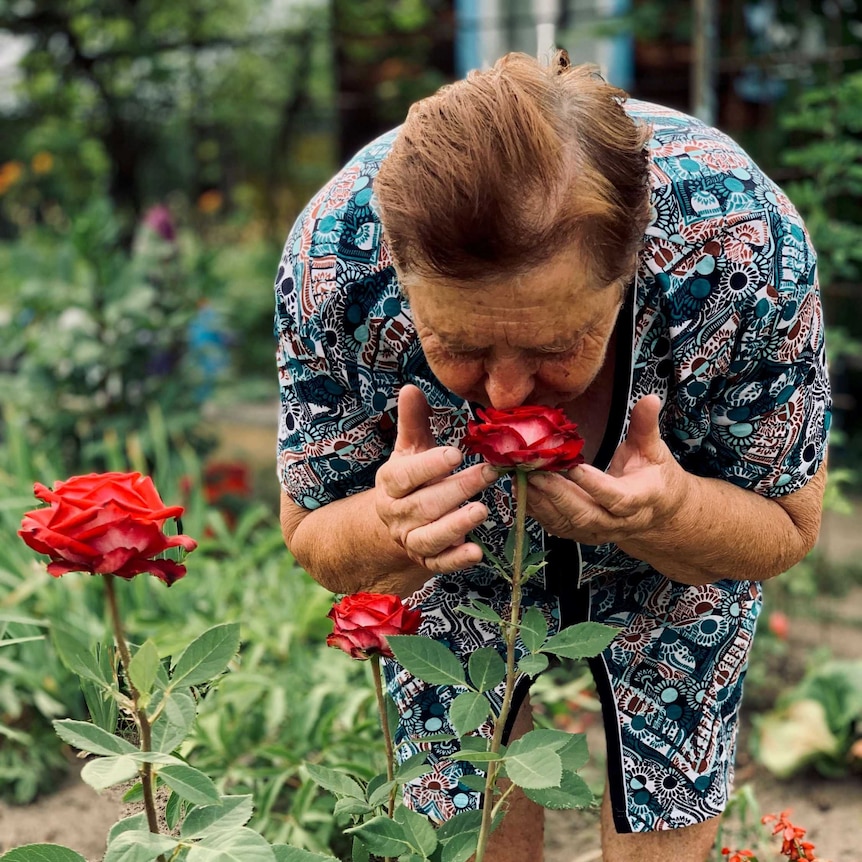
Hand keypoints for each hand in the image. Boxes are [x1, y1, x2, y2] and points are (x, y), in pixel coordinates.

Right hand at [374, 385, 493, 572]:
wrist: (399, 521)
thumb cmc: (413, 478)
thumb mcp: (411, 449)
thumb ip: (413, 421)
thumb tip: (411, 388)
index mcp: (390, 484)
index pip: (404, 476)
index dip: (428, 466)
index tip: (454, 453)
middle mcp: (397, 515)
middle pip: (423, 505)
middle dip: (456, 490)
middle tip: (487, 473)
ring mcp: (411, 540)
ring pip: (430, 537)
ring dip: (456, 525)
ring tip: (482, 510)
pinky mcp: (427, 561)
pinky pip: (439, 565)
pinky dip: (456, 560)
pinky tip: (476, 552)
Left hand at [524, 395, 692, 546]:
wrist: (658, 513)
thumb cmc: (654, 477)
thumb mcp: (654, 450)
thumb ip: (646, 426)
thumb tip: (649, 398)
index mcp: (640, 499)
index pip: (617, 498)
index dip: (594, 485)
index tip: (573, 467)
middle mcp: (618, 522)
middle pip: (585, 515)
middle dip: (557, 494)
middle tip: (534, 472)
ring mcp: (598, 531)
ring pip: (567, 523)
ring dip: (541, 502)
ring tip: (522, 479)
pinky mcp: (581, 533)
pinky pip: (556, 526)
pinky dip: (536, 509)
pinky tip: (521, 490)